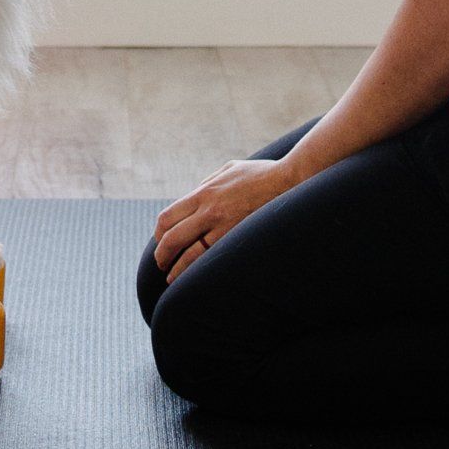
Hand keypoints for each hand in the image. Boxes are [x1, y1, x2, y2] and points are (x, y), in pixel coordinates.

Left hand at [153, 155, 300, 280]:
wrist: (289, 180)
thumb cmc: (260, 174)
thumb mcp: (228, 170)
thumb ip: (208, 183)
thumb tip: (194, 196)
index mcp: (204, 193)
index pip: (168, 217)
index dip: (159, 233)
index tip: (160, 241)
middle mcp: (209, 210)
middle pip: (172, 237)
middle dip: (162, 254)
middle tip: (161, 264)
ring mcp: (224, 226)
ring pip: (190, 254)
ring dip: (177, 268)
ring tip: (172, 278)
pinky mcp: (239, 238)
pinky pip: (212, 258)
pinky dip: (198, 270)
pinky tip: (195, 277)